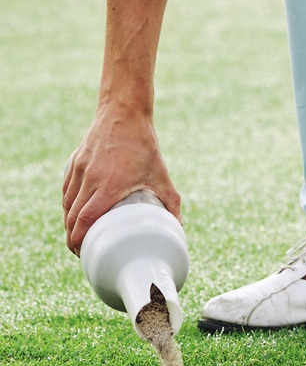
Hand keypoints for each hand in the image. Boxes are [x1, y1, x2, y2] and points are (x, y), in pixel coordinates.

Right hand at [62, 107, 180, 254]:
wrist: (124, 112)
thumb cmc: (143, 144)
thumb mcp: (161, 174)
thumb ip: (171, 201)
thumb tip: (179, 226)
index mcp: (109, 185)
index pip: (85, 221)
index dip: (79, 241)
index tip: (82, 253)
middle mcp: (90, 179)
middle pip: (72, 217)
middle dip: (72, 238)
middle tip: (81, 250)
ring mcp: (79, 169)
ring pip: (66, 204)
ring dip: (68, 223)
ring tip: (76, 235)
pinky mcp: (74, 162)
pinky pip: (66, 189)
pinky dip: (67, 204)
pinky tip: (72, 212)